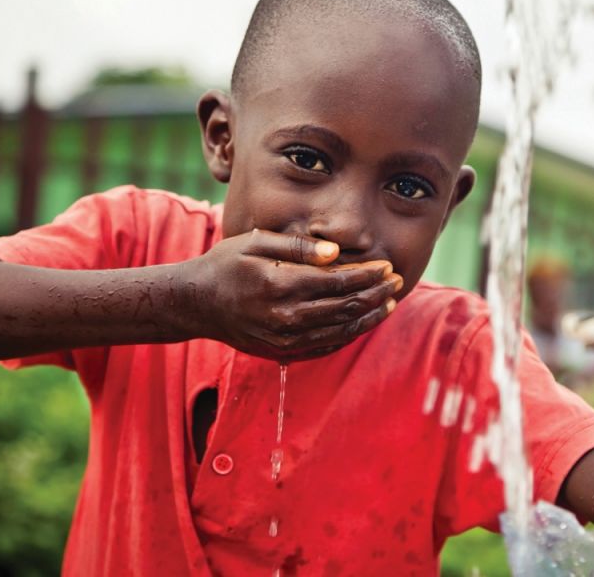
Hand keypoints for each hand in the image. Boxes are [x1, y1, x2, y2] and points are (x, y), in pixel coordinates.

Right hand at [177, 229, 402, 360]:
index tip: (387, 266)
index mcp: (282, 285)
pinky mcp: (283, 351)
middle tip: (396, 281)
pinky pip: (325, 345)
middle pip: (345, 307)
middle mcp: (287, 316)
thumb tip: (336, 253)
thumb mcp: (255, 242)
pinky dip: (348, 334)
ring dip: (368, 317)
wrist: (197, 303)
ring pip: (340, 329)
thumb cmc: (225, 264)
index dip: (368, 275)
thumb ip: (297, 247)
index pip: (339, 282)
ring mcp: (286, 338)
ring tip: (388, 303)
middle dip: (375, 293)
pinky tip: (361, 322)